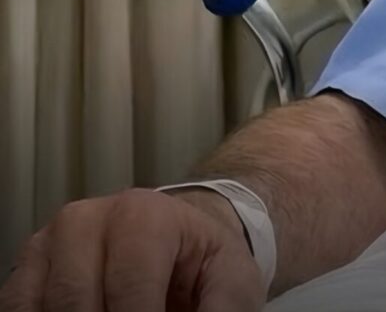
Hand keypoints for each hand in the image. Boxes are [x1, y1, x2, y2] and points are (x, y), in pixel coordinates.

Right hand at [0, 188, 265, 311]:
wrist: (179, 239)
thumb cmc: (203, 261)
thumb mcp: (232, 280)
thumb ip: (223, 310)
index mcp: (141, 215)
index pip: (128, 286)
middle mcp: (84, 220)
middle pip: (76, 300)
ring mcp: (48, 242)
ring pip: (39, 306)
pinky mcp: (27, 268)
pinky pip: (17, 307)